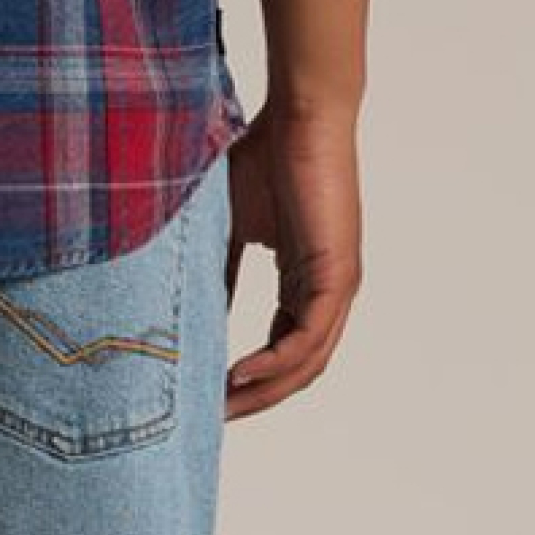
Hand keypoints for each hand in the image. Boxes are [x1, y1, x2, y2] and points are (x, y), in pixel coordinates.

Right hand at [222, 104, 363, 420]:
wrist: (299, 116)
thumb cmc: (265, 156)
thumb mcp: (231, 229)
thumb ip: (220, 274)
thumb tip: (195, 316)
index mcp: (307, 282)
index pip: (283, 349)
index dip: (250, 381)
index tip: (210, 397)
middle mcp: (328, 291)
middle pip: (296, 369)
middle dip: (255, 399)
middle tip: (213, 417)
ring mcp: (338, 286)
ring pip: (305, 363)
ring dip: (264, 392)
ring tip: (223, 406)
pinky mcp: (338, 275)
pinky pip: (307, 338)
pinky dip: (274, 363)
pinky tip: (238, 374)